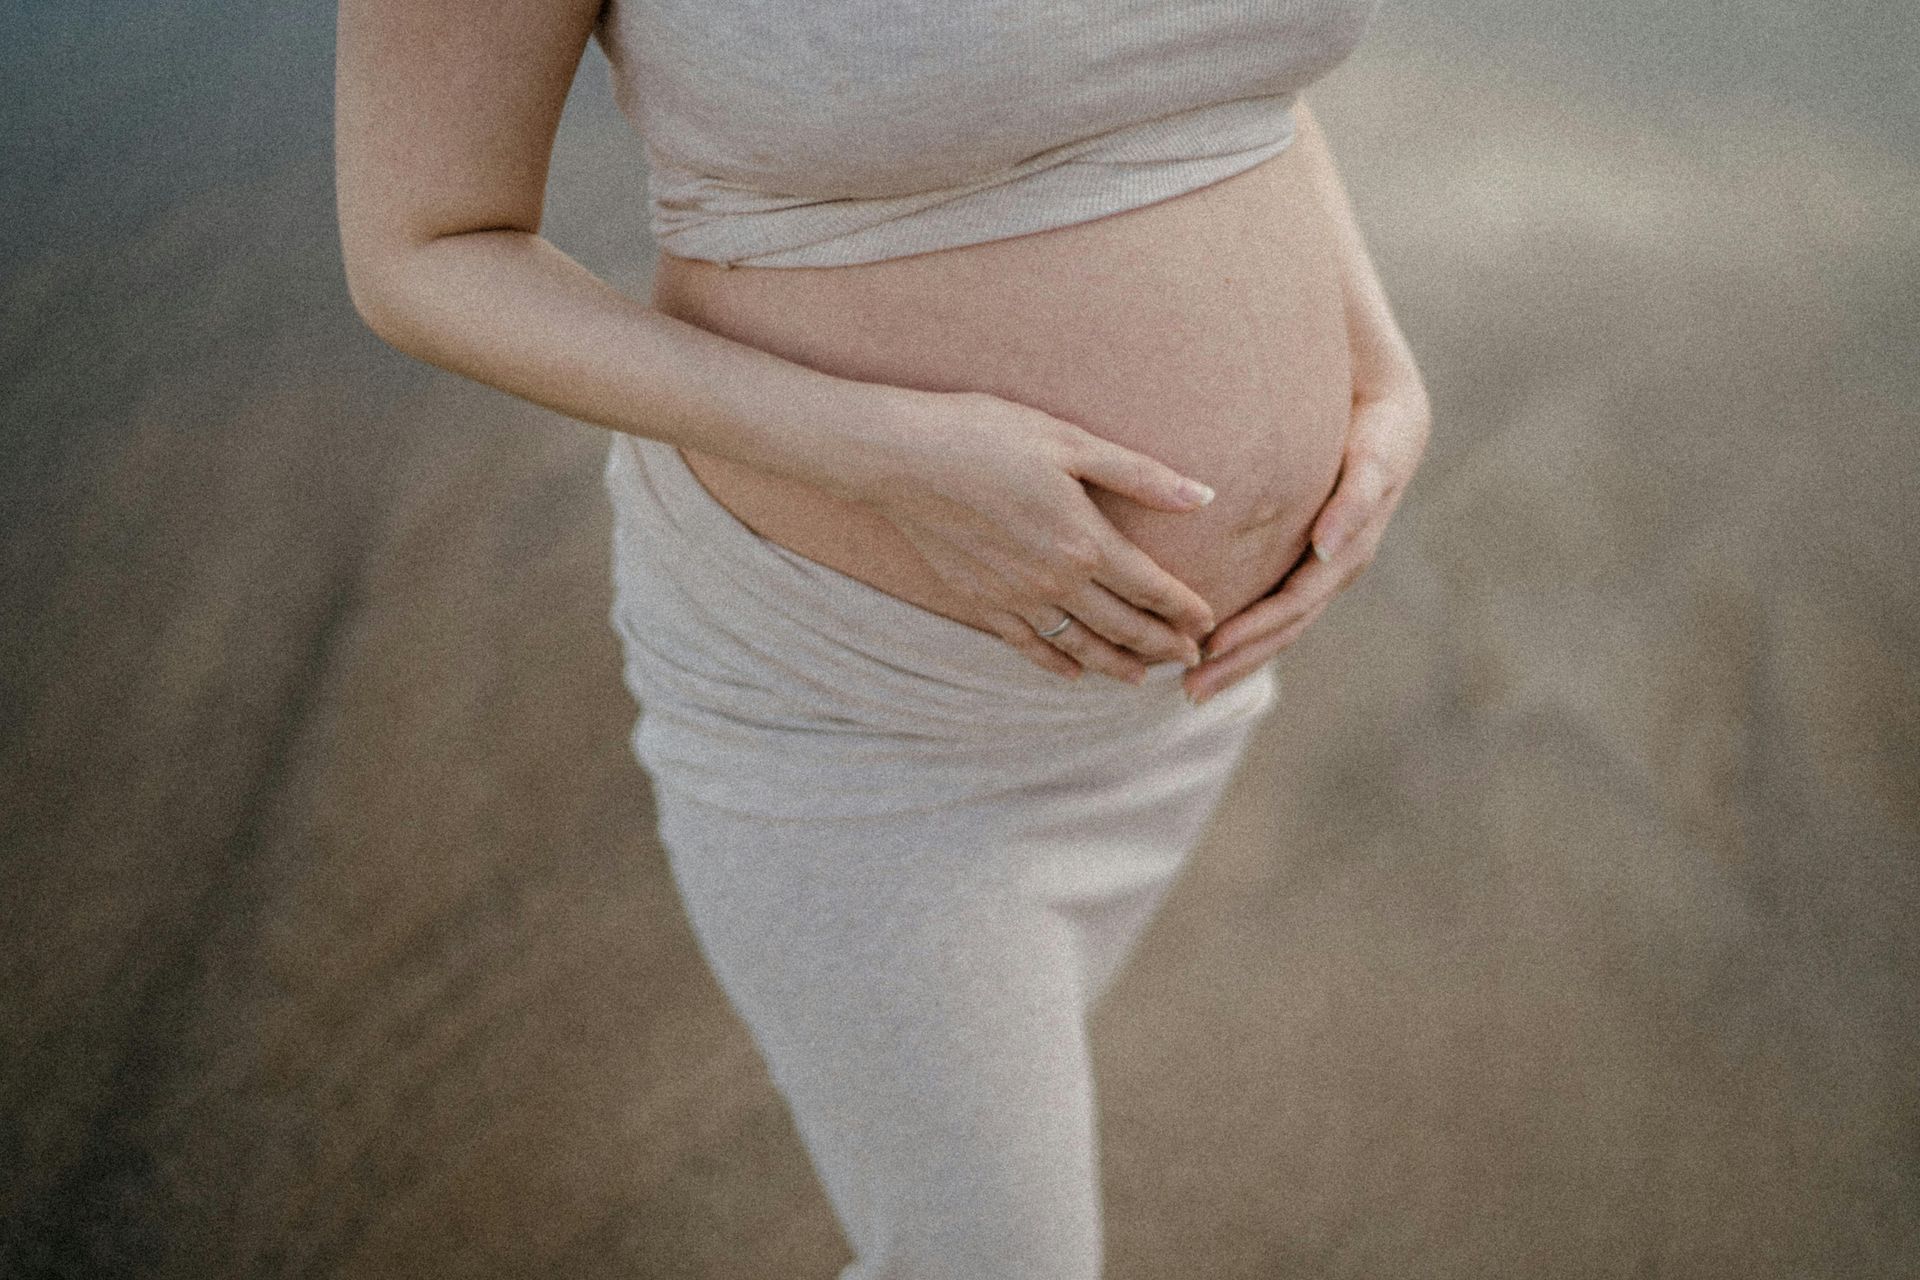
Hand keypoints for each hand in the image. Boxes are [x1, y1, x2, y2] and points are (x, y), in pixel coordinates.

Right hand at [844, 387, 1219, 682]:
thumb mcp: (1070, 441)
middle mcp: (1056, 581)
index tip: (1208, 624)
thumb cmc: (986, 435)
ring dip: (1117, 665)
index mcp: (1085, 540)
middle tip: (1190, 658)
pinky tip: (1072, 673)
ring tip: (1141, 678)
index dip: (1186, 610)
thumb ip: (1139, 475)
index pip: (1152, 588)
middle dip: (1163, 646)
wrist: (901, 457)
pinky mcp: (981, 603)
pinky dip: (1057, 664)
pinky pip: (1029, 648)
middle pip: (1125, 627)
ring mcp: (1016, 599)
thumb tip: (1202, 496)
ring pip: (1081, 647)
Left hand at [1183, 374, 1431, 703]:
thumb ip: (1354, 502)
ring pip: (1274, 624)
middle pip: (1280, 630)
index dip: (1253, 632)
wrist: (1390, 407)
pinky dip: (1241, 627)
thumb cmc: (1381, 430)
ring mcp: (1317, 568)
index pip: (1292, 607)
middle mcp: (1330, 571)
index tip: (1209, 650)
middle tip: (1189, 692)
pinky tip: (1205, 640)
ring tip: (1190, 684)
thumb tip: (1323, 550)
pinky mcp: (1302, 556)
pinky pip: (1269, 600)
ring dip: (1236, 656)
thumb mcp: (1375, 458)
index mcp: (1346, 556)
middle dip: (1237, 662)